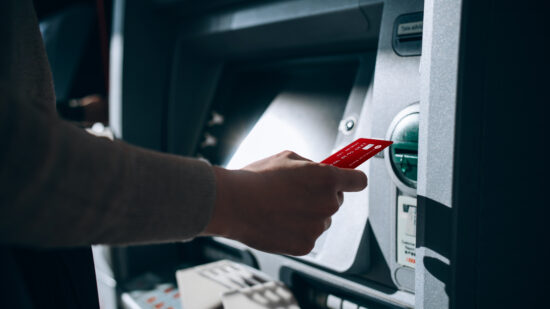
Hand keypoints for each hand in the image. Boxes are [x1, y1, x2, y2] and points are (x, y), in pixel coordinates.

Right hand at [202, 150, 366, 255]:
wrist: (233, 204)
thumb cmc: (256, 179)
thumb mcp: (287, 158)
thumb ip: (311, 165)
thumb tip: (321, 169)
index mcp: (326, 179)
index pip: (359, 181)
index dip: (353, 179)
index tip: (350, 180)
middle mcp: (327, 204)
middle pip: (337, 201)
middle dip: (323, 196)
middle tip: (299, 193)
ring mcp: (317, 226)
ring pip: (322, 220)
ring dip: (310, 215)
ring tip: (283, 208)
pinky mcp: (306, 245)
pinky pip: (308, 236)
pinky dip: (297, 231)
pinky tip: (279, 222)